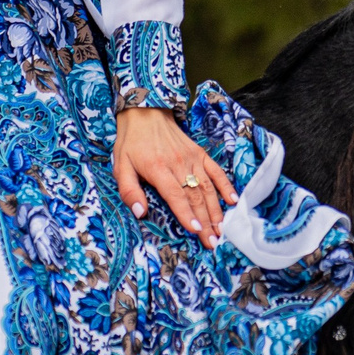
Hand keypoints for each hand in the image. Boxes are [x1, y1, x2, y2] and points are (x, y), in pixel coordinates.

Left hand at [112, 106, 236, 247]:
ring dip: (216, 209)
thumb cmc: (131, 143)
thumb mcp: (121, 166)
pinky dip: (225, 185)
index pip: (176, 195)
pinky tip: (233, 200)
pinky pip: (215, 171)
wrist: (145, 113)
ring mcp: (191, 158)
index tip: (196, 230)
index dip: (187, 214)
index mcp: (158, 169)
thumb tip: (140, 213)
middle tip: (213, 241)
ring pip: (207, 187)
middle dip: (206, 221)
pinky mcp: (200, 153)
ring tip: (222, 229)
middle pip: (195, 196)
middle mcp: (178, 164)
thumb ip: (129, 191)